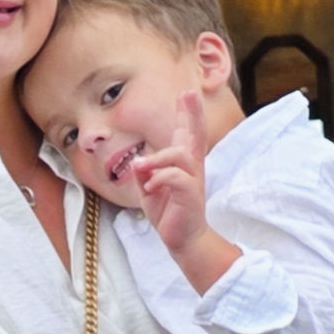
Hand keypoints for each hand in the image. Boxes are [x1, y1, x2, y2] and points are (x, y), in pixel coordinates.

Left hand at [132, 92, 210, 257]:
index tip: (187, 94)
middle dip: (193, 114)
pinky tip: (149, 187)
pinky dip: (158, 178)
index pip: (186, 134)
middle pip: (196, 135)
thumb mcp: (148, 187)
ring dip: (157, 158)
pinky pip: (176, 177)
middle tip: (190, 94)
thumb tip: (138, 162)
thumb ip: (143, 171)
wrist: (182, 239)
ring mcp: (193, 180)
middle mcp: (191, 168)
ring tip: (141, 168)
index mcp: (183, 164)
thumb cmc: (167, 211)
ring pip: (179, 155)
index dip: (186, 115)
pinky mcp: (190, 194)